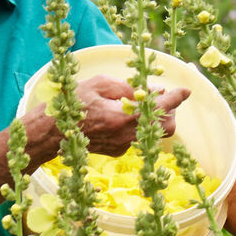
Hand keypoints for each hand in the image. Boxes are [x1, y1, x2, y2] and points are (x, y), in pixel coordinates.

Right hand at [66, 73, 188, 156]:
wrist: (49, 133)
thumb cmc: (71, 104)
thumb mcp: (99, 84)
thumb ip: (129, 87)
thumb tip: (154, 90)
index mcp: (122, 117)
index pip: (160, 108)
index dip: (176, 98)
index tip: (186, 90)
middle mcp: (126, 136)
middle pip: (165, 127)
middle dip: (169, 110)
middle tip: (160, 96)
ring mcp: (122, 146)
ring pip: (152, 133)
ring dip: (154, 118)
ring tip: (140, 103)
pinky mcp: (117, 151)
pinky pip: (137, 137)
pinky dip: (138, 125)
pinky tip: (123, 114)